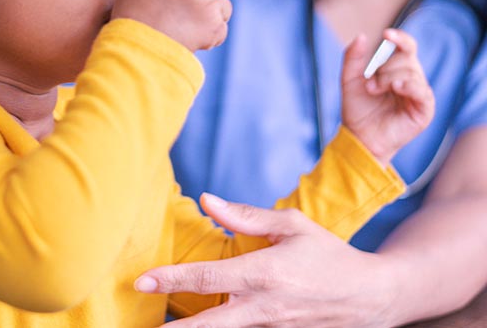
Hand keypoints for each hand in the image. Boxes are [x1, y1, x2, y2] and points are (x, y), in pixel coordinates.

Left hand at [136, 194, 395, 327]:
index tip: (141, 282)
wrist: (372, 297)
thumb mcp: (291, 225)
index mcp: (264, 273)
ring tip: (164, 327)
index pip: (207, 278)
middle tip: (143, 325)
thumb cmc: (328, 254)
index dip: (170, 280)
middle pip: (209, 324)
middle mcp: (264, 307)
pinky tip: (201, 325)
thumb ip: (245, 216)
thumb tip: (206, 200)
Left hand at [341, 29, 434, 165]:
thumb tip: (361, 36)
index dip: (400, 38)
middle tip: (370, 84)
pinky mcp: (424, 110)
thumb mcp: (349, 79)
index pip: (407, 46)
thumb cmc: (357, 108)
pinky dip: (409, 86)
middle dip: (385, 68)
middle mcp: (410, 78)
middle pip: (406, 58)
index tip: (387, 34)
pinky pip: (422, 91)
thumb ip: (353, 57)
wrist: (359, 136)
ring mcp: (418, 94)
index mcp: (396, 69)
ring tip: (374, 91)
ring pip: (411, 72)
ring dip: (389, 79)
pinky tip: (398, 87)